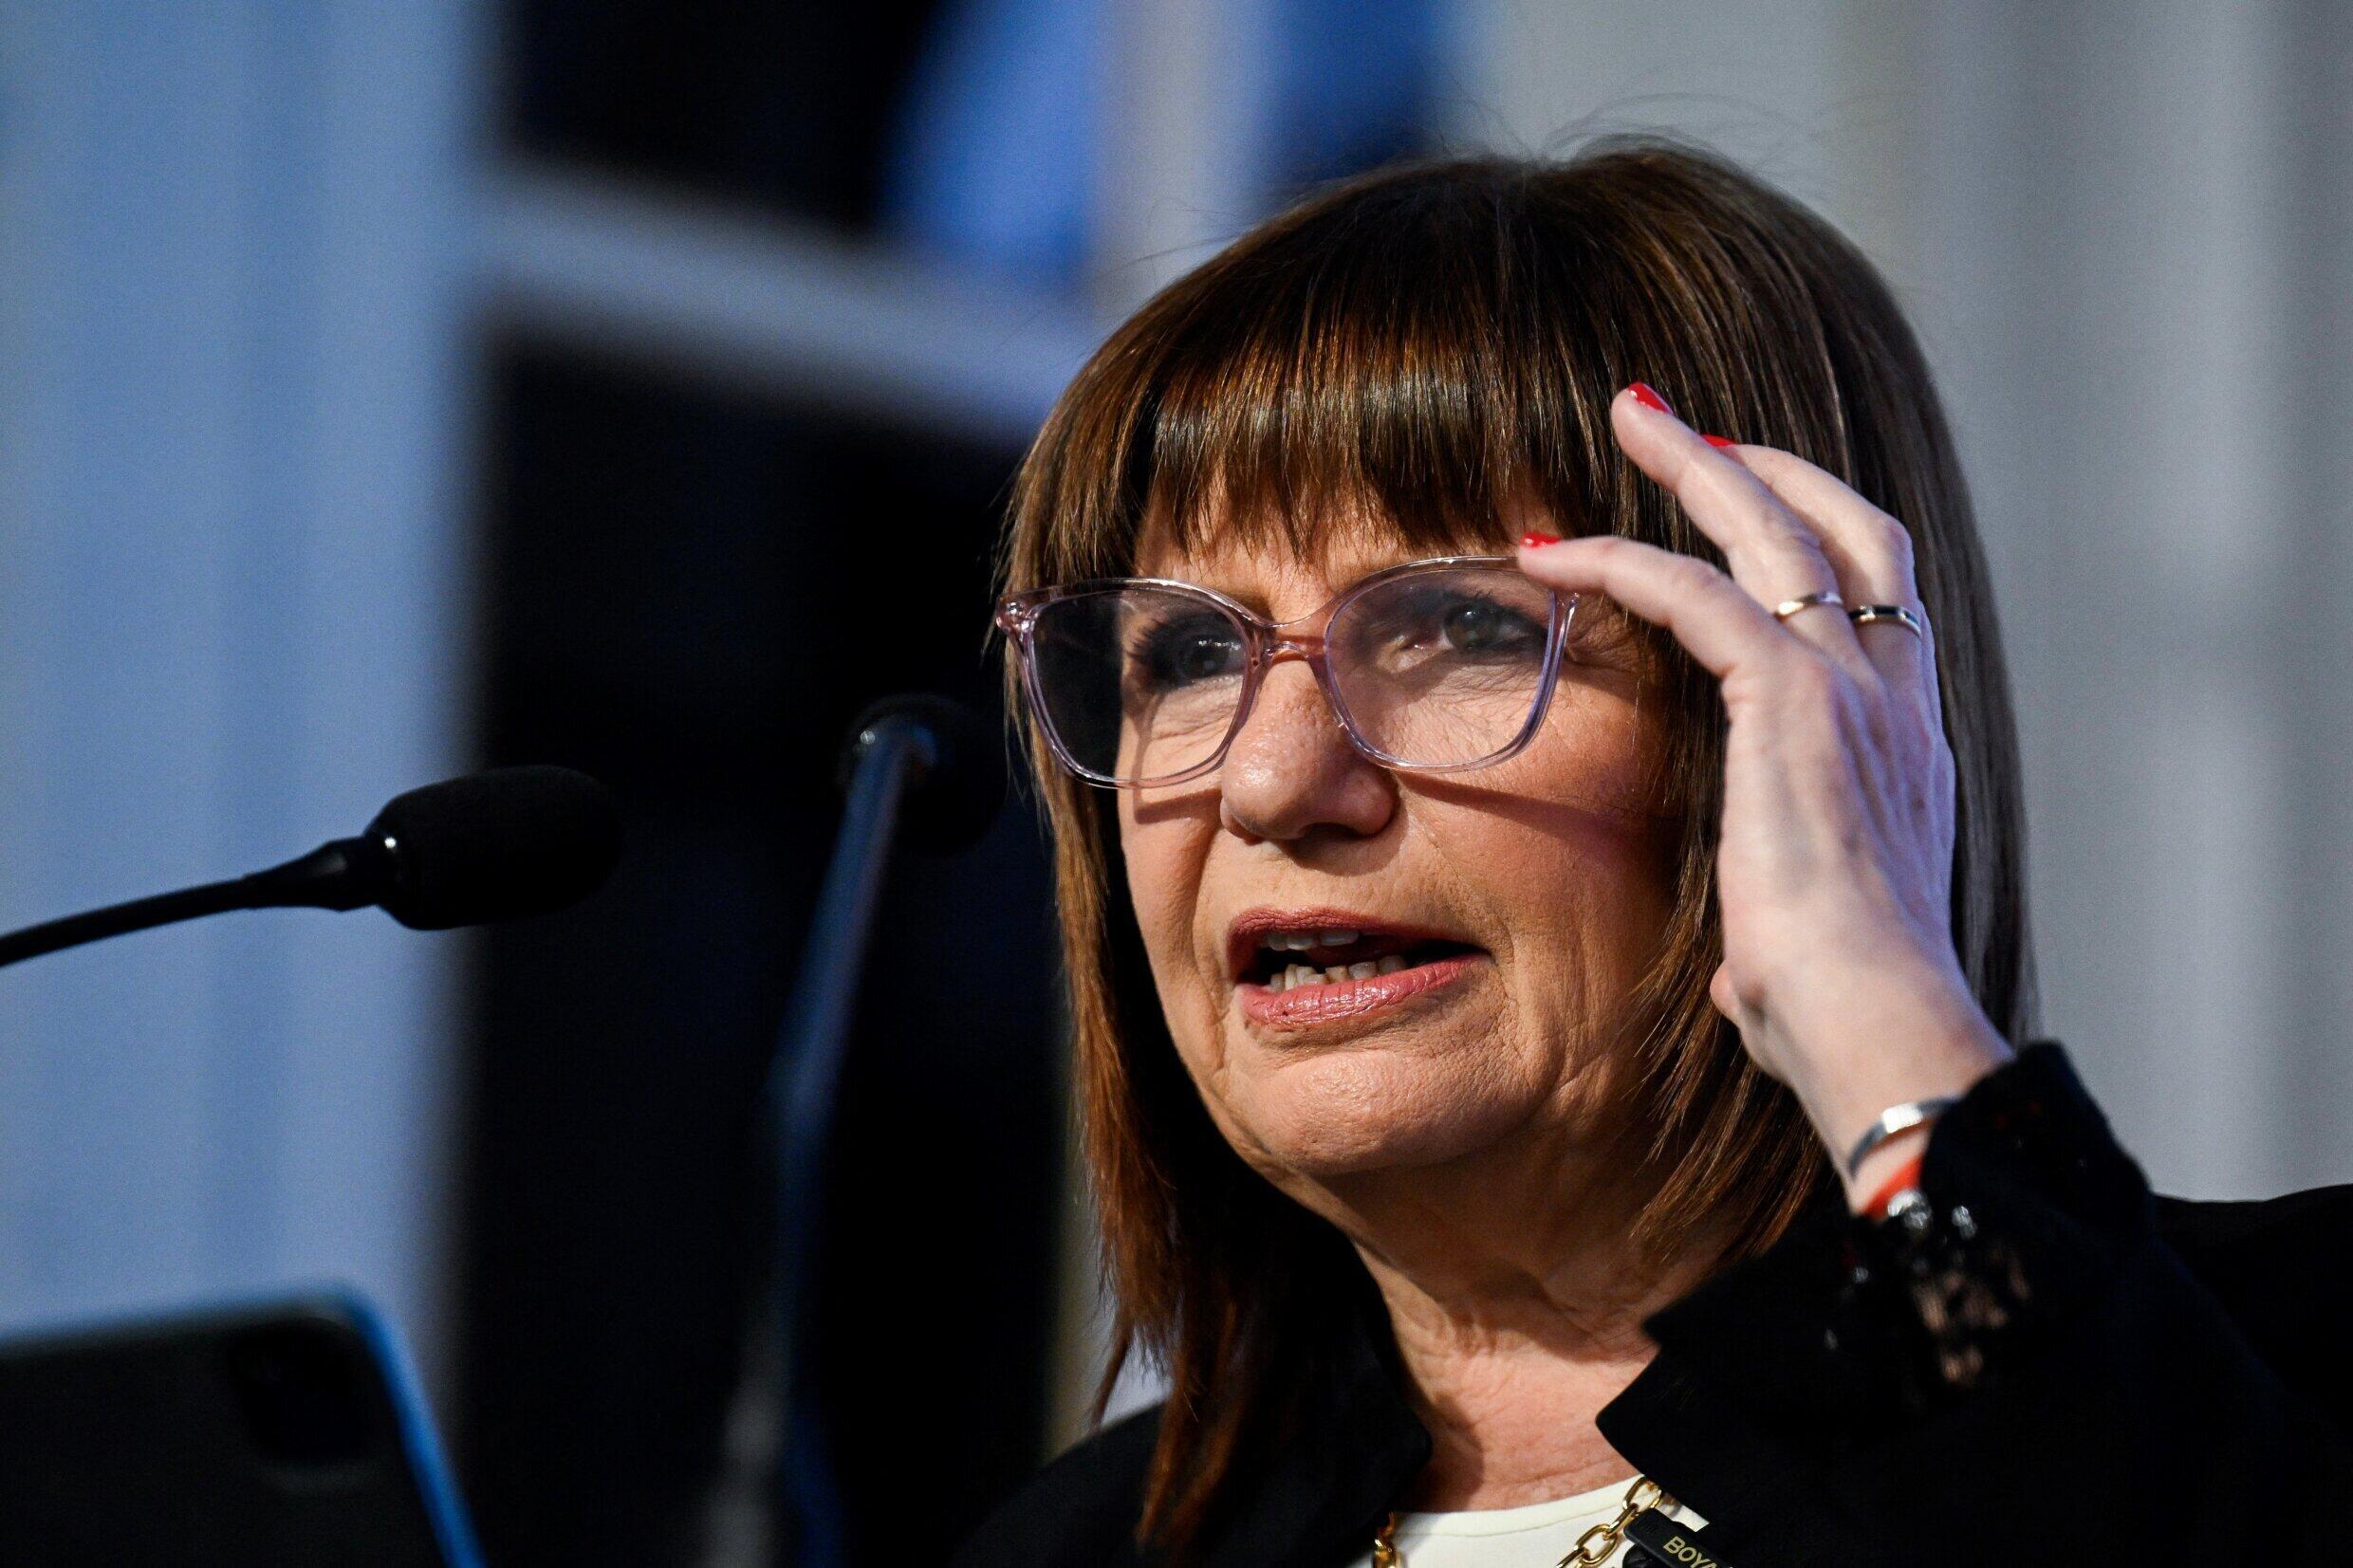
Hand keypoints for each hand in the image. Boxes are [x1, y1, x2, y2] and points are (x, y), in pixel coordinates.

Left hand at [1516, 384, 2012, 1207]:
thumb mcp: (1808, 950)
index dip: (1813, 537)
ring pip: (1775, 530)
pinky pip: (1697, 594)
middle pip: (1845, 529)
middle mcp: (1893, 701)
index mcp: (1905, 748)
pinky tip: (1551, 554)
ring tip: (1631, 415)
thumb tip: (1744, 973)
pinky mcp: (1792, 703)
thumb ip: (1778, 926)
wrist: (1877, 1028)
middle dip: (1763, 463)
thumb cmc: (1838, 1017)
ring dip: (1697, 462)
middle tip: (1677, 420)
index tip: (1746, 506)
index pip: (1876, 602)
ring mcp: (1852, 693)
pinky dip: (1622, 560)